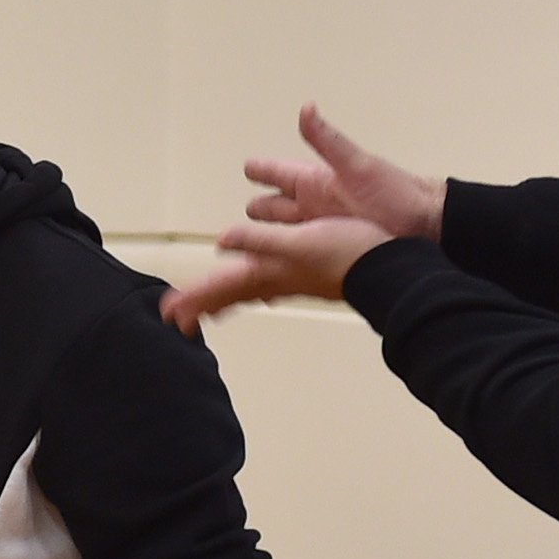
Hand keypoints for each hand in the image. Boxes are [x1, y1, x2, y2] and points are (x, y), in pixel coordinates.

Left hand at [160, 216, 394, 333]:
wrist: (390, 267)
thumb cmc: (348, 254)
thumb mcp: (299, 242)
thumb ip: (261, 241)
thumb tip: (223, 241)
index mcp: (270, 272)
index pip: (223, 287)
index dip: (195, 298)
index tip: (168, 314)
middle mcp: (278, 279)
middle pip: (231, 294)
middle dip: (203, 304)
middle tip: (176, 318)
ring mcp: (293, 278)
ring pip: (250, 290)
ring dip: (226, 297)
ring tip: (208, 306)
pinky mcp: (309, 272)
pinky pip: (272, 283)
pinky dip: (258, 286)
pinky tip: (263, 289)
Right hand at [243, 104, 444, 239]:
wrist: (425, 226)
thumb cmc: (396, 195)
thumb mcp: (357, 166)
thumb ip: (328, 141)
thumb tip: (306, 109)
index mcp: (315, 181)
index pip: (275, 172)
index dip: (259, 170)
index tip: (248, 168)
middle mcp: (315, 204)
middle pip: (272, 206)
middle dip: (257, 210)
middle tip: (238, 219)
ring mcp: (323, 227)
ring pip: (283, 231)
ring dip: (266, 236)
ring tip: (248, 244)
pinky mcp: (333, 246)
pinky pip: (302, 250)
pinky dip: (287, 254)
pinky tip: (280, 263)